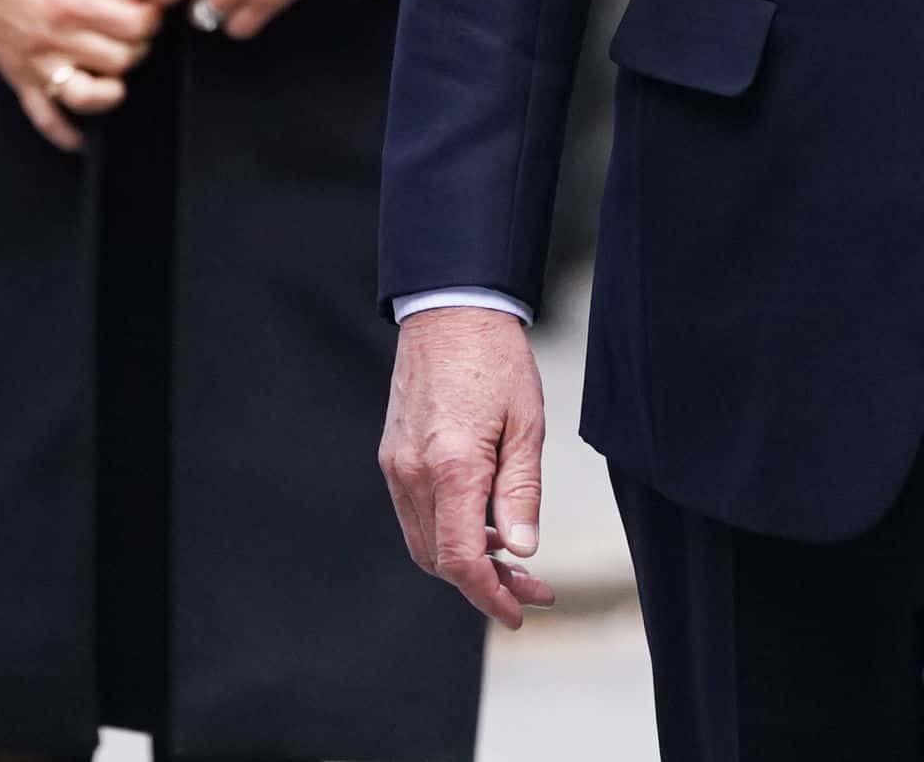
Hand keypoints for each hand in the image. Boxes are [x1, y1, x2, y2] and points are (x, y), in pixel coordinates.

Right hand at [0, 0, 161, 152]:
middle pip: (120, 60)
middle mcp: (58, 39)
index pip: (134, 25)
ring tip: (114, 74)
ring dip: (112, 88)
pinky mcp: (20, 80)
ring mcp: (38, 65)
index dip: (151, 19)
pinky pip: (44, 118)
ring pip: (90, 96)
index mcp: (74, 3)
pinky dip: (64, 134)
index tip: (148, 13)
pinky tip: (81, 139)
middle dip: (137, 47)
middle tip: (133, 37)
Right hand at [380, 307, 557, 628]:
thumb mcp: (526, 425)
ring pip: (423, 541)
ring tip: (511, 559)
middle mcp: (413, 471)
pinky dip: (446, 533)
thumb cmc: (495, 360)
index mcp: (451, 465)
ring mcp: (396, 465)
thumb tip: (520, 552)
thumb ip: (520, 493)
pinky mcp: (392, 456)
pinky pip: (415, 513)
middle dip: (484, 584)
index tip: (519, 612)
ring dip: (464, 561)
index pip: (460, 559)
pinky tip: (481, 525)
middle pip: (438, 559)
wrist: (450, 311)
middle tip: (531, 589)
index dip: (489, 595)